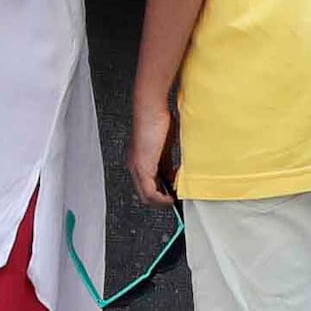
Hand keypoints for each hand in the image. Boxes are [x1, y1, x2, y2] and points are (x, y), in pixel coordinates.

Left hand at [129, 88, 178, 206]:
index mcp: (139, 161)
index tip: (173, 195)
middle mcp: (134, 166)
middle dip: (161, 200)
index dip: (161, 193)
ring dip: (162, 201)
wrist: (151, 109)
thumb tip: (174, 176)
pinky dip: (162, 198)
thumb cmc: (157, 121)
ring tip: (174, 200)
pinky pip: (149, 193)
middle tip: (175, 201)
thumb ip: (166, 162)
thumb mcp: (165, 147)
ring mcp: (137, 168)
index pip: (147, 185)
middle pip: (145, 195)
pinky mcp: (142, 167)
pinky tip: (171, 197)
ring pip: (146, 197)